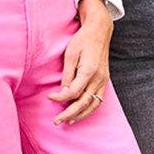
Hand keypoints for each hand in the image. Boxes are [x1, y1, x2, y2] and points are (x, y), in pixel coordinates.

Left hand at [48, 0, 112, 124]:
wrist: (99, 31)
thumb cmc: (82, 40)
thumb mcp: (70, 54)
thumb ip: (67, 74)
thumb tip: (63, 91)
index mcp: (89, 71)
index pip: (73, 92)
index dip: (60, 98)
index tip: (49, 97)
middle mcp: (98, 78)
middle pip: (83, 103)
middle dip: (69, 114)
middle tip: (56, 121)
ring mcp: (103, 81)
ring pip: (93, 105)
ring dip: (80, 115)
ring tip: (68, 121)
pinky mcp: (105, 80)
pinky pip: (98, 100)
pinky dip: (89, 109)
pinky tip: (81, 112)